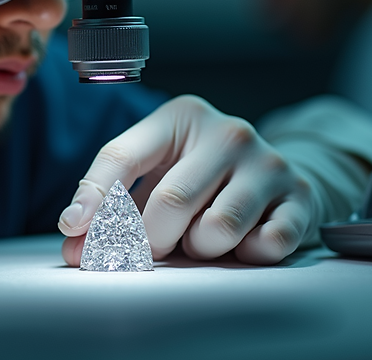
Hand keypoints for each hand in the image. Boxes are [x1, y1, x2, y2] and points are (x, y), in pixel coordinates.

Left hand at [59, 95, 318, 265]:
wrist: (274, 177)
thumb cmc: (199, 177)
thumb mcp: (153, 177)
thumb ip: (111, 209)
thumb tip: (74, 249)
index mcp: (180, 116)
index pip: (122, 155)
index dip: (92, 197)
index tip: (73, 230)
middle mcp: (228, 131)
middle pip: (170, 202)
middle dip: (153, 240)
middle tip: (158, 245)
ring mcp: (268, 161)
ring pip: (218, 229)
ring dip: (202, 249)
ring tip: (205, 237)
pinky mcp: (299, 196)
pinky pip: (265, 245)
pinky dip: (247, 255)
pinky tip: (245, 241)